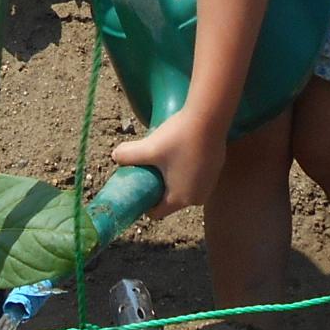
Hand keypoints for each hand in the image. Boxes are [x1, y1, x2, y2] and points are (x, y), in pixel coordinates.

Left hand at [113, 112, 228, 216]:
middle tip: (148, 168)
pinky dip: (185, 169)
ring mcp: (209, 184)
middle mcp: (198, 197)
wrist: (210, 117)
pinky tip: (179, 151)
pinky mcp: (215, 170)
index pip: (156, 212)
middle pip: (169, 199)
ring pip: (182, 187)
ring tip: (163, 157)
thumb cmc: (179, 137)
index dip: (143, 202)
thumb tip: (114, 156)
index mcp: (181, 199)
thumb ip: (127, 155)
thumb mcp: (148, 148)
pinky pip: (194, 176)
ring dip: (172, 177)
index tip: (137, 185)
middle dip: (157, 188)